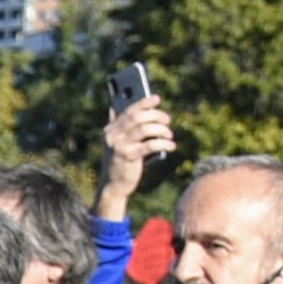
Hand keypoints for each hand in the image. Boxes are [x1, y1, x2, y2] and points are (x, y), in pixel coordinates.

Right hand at [99, 94, 174, 209]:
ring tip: (170, 135)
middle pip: (138, 117)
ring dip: (161, 130)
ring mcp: (119, 146)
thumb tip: (127, 107)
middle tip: (167, 119)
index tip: (157, 98)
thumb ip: (122, 126)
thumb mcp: (119, 143)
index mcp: (111, 129)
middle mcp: (113, 135)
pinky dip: (163, 144)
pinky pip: (149, 145)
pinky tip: (171, 146)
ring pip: (145, 129)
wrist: (113, 185)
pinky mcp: (128, 157)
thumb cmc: (120, 161)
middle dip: (156, 116)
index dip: (143, 103)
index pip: (128, 111)